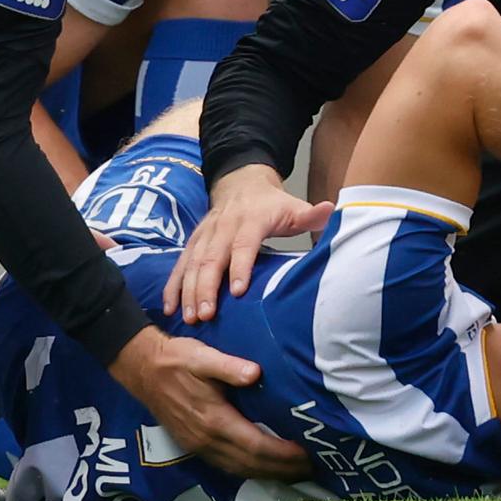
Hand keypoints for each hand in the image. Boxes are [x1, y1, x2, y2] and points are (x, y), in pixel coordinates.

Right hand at [109, 327, 309, 482]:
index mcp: (214, 419)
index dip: (282, 453)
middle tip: (310, 469)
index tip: (306, 454)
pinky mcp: (193, 446)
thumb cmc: (178, 359)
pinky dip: (248, 471)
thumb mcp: (204, 356)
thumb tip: (255, 373)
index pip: (256, 445)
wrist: (143, 369)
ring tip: (293, 473)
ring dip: (267, 474)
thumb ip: (229, 366)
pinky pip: (226, 466)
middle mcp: (207, 439)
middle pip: (251, 464)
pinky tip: (261, 468)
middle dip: (281, 469)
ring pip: (238, 469)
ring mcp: (198, 446)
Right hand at [168, 164, 324, 324]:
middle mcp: (224, 226)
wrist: (242, 182)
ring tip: (189, 317)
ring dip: (189, 290)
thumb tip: (331, 210)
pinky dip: (173, 285)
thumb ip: (310, 214)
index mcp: (250, 219)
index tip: (239, 291)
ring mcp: (205, 233)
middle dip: (207, 287)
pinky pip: (180, 263)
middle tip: (206, 315)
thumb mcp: (293, 206)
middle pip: (212, 257)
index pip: (244, 244)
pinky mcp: (193, 241)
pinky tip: (169, 307)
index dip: (241, 266)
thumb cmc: (272, 204)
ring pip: (193, 263)